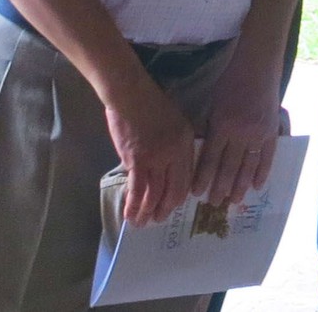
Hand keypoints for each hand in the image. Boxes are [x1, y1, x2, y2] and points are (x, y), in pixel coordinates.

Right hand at [101, 72, 197, 228]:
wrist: (131, 94)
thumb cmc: (152, 103)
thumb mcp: (177, 121)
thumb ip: (179, 144)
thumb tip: (174, 166)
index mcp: (186, 144)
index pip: (187, 179)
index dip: (179, 196)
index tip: (174, 205)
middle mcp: (174, 155)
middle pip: (173, 191)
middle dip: (166, 209)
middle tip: (160, 220)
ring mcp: (155, 159)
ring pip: (155, 194)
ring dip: (149, 212)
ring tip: (143, 223)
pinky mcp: (136, 161)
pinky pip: (136, 190)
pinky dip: (133, 205)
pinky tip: (130, 215)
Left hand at [193, 57, 283, 207]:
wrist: (257, 66)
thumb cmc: (230, 81)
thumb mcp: (213, 104)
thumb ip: (209, 128)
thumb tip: (202, 150)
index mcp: (222, 126)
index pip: (210, 160)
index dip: (203, 178)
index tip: (197, 194)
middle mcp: (240, 133)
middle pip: (228, 168)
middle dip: (220, 188)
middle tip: (214, 204)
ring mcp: (259, 134)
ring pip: (248, 167)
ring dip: (240, 186)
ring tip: (233, 200)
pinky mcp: (272, 131)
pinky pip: (268, 157)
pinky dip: (262, 172)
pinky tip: (257, 185)